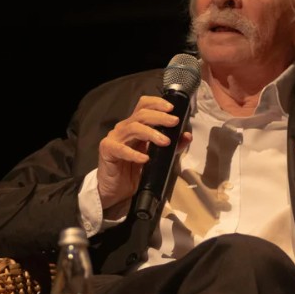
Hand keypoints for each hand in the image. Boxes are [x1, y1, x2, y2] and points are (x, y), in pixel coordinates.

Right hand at [97, 95, 191, 210]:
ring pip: (133, 128)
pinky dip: (134, 153)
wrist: (116, 190)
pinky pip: (121, 149)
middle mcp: (124, 128)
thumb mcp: (157, 158)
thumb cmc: (135, 171)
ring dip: (151, 133)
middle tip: (174, 122)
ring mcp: (114, 138)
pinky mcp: (107, 150)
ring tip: (165, 142)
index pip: (143, 105)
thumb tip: (187, 136)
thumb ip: (172, 147)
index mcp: (135, 125)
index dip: (157, 103)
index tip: (172, 108)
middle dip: (159, 117)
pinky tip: (145, 158)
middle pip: (141, 114)